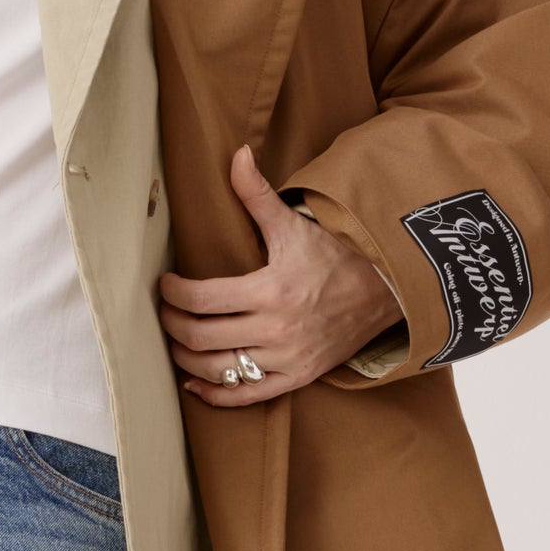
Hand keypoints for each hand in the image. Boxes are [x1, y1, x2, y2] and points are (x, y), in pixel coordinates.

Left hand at [156, 144, 402, 404]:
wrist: (387, 291)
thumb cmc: (336, 255)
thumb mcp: (294, 225)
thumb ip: (257, 194)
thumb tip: (237, 154)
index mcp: (271, 290)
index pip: (201, 299)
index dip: (173, 292)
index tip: (165, 283)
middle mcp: (277, 330)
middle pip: (202, 336)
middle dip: (172, 323)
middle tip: (162, 310)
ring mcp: (288, 359)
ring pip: (220, 369)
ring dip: (187, 357)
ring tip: (175, 341)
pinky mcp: (299, 377)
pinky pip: (250, 396)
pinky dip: (218, 393)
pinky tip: (197, 383)